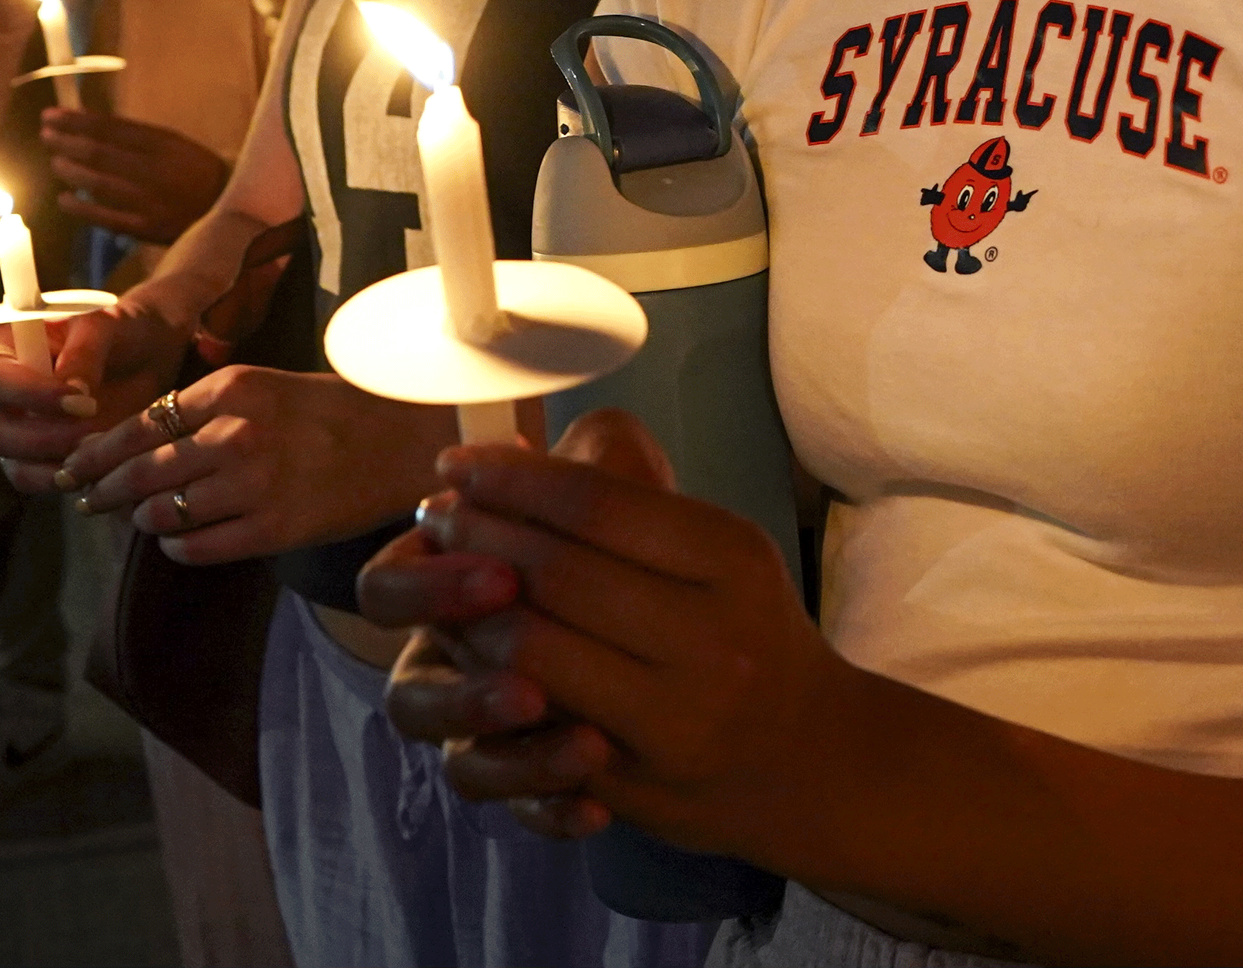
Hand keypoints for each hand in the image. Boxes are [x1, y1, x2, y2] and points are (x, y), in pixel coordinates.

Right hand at [0, 289, 187, 491]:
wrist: (140, 358)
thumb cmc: (113, 332)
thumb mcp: (104, 326)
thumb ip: (84, 351)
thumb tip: (71, 387)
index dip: (33, 395)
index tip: (81, 401)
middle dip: (47, 438)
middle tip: (94, 432)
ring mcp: (7, 431)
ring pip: (15, 464)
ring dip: (59, 465)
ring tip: (102, 448)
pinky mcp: (28, 459)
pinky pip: (34, 481)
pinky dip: (65, 479)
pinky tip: (98, 467)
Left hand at [39, 107, 228, 241]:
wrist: (228, 207)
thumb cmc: (196, 170)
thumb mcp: (174, 144)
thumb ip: (137, 138)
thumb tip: (90, 128)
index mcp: (163, 144)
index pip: (110, 128)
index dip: (77, 121)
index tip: (52, 115)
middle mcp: (154, 170)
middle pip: (99, 154)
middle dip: (67, 142)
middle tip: (46, 135)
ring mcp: (148, 200)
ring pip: (98, 184)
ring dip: (71, 171)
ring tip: (55, 161)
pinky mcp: (146, 228)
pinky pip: (106, 218)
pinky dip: (81, 208)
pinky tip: (64, 199)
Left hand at [60, 364, 455, 564]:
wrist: (404, 439)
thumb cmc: (331, 411)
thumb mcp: (266, 386)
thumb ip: (206, 409)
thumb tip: (138, 443)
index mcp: (232, 390)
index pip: (139, 426)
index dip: (97, 453)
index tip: (75, 467)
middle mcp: (236, 434)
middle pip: (139, 472)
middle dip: (102, 491)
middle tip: (86, 502)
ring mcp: (253, 484)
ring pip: (162, 514)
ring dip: (143, 520)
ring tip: (142, 519)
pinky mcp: (272, 528)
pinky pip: (197, 547)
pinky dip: (178, 547)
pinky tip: (182, 540)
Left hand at [361, 410, 845, 858]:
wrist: (810, 757)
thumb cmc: (746, 628)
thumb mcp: (720, 546)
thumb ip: (628, 495)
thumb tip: (510, 458)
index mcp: (730, 558)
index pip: (596, 504)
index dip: (512, 480)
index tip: (457, 463)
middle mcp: (709, 639)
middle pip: (556, 573)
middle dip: (476, 534)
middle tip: (433, 512)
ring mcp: (673, 720)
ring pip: (530, 651)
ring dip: (465, 607)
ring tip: (440, 575)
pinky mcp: (634, 784)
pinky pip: (531, 722)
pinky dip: (483, 679)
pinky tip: (463, 647)